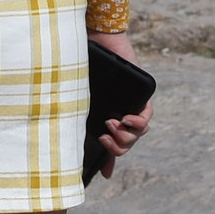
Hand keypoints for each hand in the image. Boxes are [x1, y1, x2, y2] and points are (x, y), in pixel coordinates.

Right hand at [89, 31, 153, 176]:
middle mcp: (119, 112)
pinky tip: (127, 121)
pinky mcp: (143, 94)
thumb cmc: (80, 65)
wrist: (94, 40)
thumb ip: (76, 116)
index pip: (113, 143)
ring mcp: (131, 104)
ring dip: (126, 136)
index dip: (111, 160)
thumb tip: (67, 137)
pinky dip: (139, 123)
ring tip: (112, 125)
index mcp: (104, 115)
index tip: (106, 173)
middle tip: (105, 137)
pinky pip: (147, 116)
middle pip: (126, 143)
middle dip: (118, 147)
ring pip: (138, 134)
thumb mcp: (79, 98)